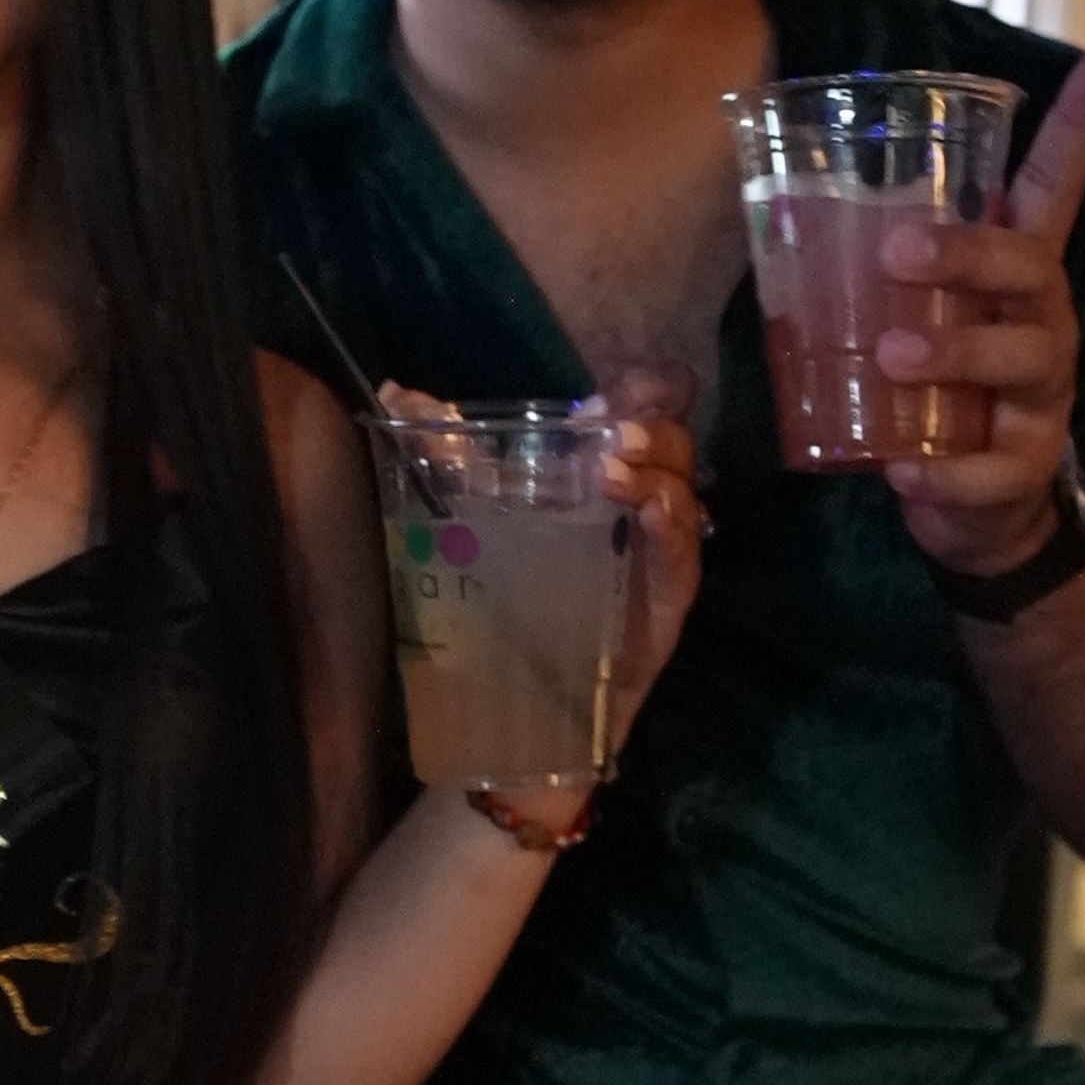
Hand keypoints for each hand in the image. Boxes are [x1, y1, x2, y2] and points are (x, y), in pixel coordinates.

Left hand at [378, 379, 705, 830]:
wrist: (515, 703)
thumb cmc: (502, 601)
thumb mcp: (468, 519)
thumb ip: (441, 457)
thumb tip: (400, 393)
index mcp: (599, 475)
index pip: (641, 414)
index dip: (649, 388)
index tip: (640, 380)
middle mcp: (638, 506)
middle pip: (671, 444)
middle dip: (650, 425)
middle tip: (612, 433)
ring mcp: (658, 555)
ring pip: (683, 494)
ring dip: (657, 471)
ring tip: (615, 470)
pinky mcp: (665, 606)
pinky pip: (682, 559)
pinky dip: (671, 529)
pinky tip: (650, 514)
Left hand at [875, 43, 1084, 574]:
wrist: (978, 513)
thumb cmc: (939, 392)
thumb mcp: (919, 317)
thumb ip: (878, 268)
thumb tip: (777, 200)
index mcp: (1017, 274)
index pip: (1055, 188)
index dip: (1080, 126)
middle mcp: (1043, 322)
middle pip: (1029, 268)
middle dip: (967, 252)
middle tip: (897, 252)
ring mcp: (1043, 396)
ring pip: (1017, 359)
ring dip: (952, 353)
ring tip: (887, 357)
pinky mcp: (1027, 466)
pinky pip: (993, 467)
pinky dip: (946, 473)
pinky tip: (905, 473)